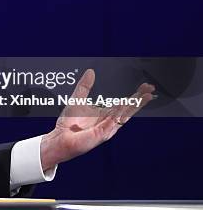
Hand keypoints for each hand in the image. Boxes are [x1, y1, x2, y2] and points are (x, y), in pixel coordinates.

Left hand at [40, 69, 154, 170]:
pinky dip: (117, 115)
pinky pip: (111, 123)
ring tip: (142, 96)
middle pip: (128, 109)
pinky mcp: (100, 134)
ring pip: (123, 116)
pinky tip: (122, 106)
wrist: (60, 137)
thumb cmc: (69, 123)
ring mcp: (106, 129)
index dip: (136, 96)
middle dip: (139, 100)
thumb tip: (90, 72)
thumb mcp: (78, 99)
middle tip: (150, 91)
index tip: (146, 87)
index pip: (125, 103)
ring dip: (132, 106)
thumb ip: (85, 86)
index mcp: (106, 114)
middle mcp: (109, 122)